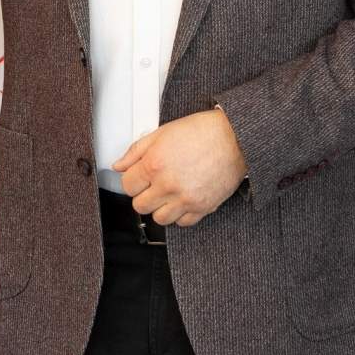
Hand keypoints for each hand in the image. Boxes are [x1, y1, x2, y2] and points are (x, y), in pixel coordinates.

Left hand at [112, 108, 247, 226]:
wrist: (235, 138)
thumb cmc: (202, 131)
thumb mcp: (162, 132)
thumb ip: (136, 151)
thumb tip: (119, 165)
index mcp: (154, 164)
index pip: (127, 185)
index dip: (132, 180)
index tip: (139, 177)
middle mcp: (168, 185)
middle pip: (140, 205)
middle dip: (144, 195)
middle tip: (153, 185)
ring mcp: (185, 199)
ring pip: (159, 219)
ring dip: (160, 207)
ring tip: (168, 194)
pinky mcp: (202, 207)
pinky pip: (183, 223)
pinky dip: (180, 214)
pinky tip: (183, 199)